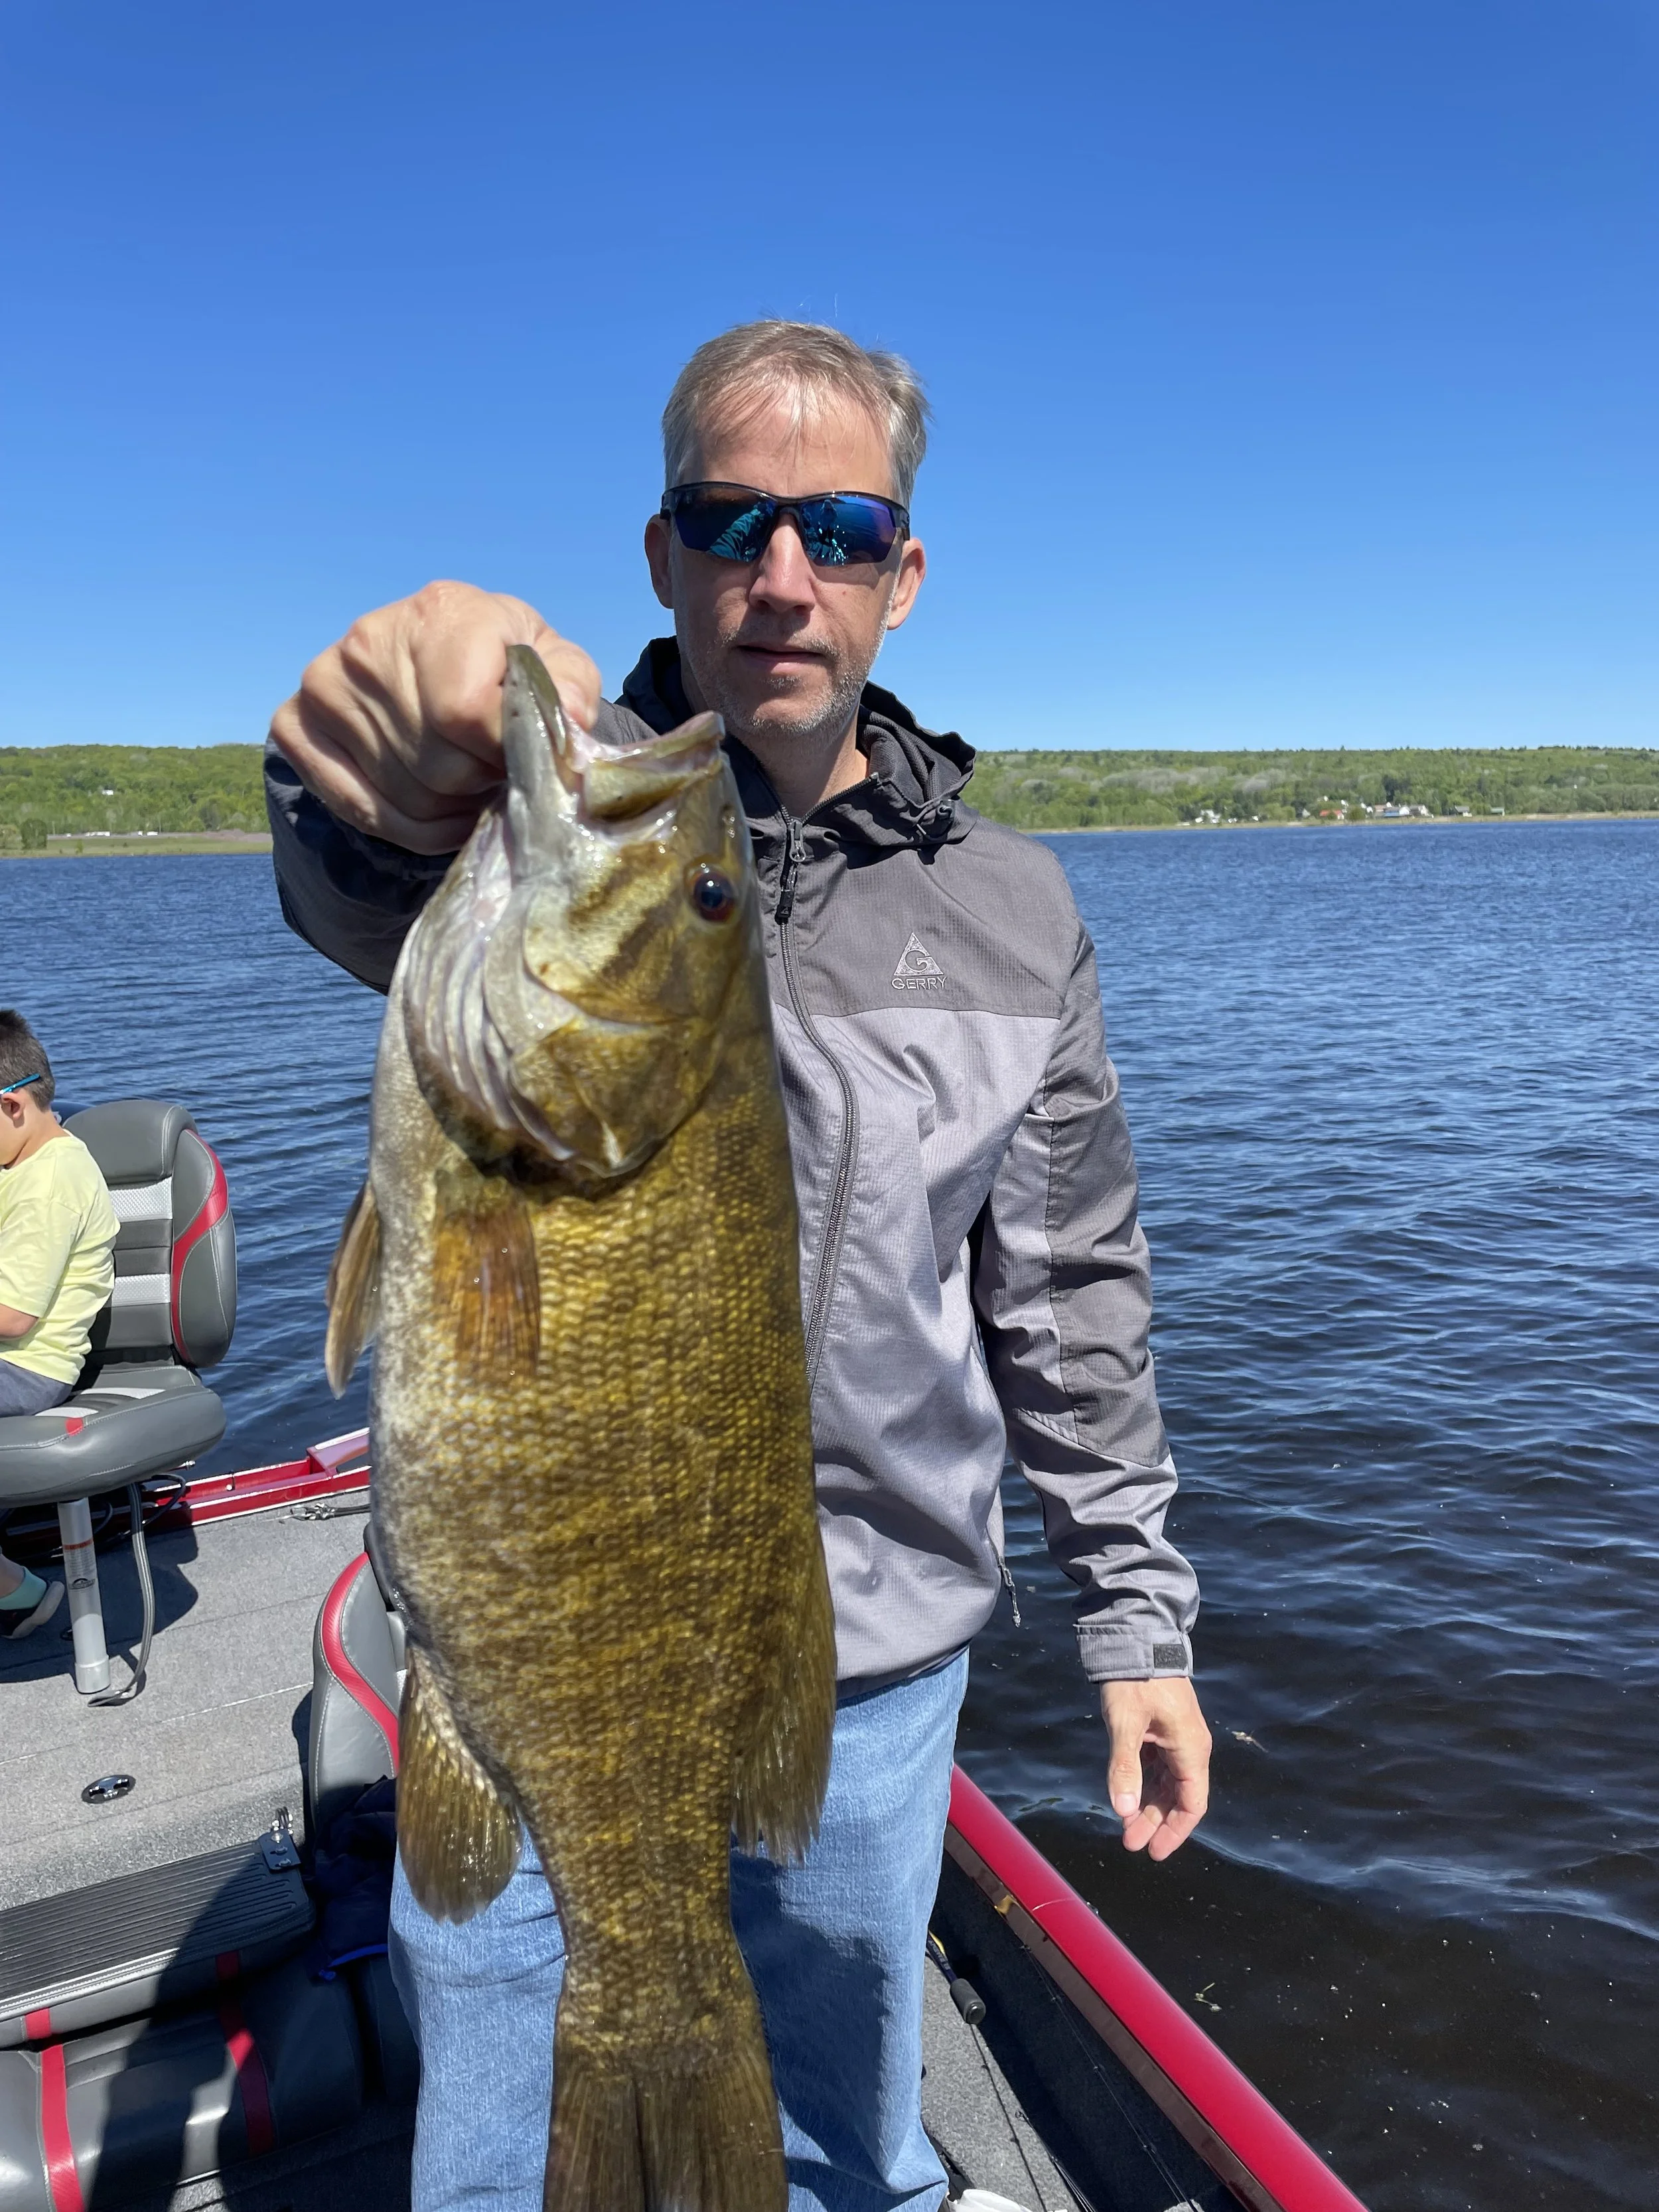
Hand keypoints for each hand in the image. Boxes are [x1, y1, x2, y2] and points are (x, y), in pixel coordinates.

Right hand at [269, 581, 602, 854]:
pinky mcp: (294, 724)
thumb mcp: (554, 666)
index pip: (466, 713)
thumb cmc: (505, 668)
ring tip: (469, 783)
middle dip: (480, 782)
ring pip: (408, 797)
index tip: (517, 751)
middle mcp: (370, 639)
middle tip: (492, 768)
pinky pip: (364, 812)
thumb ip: (569, 689)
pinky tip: (436, 807)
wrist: (437, 664)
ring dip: (453, 809)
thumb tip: (566, 721)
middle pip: (440, 765)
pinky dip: (412, 829)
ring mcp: (325, 682)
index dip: (503, 752)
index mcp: (441, 611)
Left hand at [1101, 1676, 1211, 1859]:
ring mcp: (1177, 1738)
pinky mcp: (1163, 1730)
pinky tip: (1128, 1796)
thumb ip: (1125, 1768)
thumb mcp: (1125, 1723)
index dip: (1174, 1831)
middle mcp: (1190, 1747)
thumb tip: (1124, 1812)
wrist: (1137, 1638)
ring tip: (1126, 1826)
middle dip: (1155, 1822)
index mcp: (1190, 1749)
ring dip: (1149, 1805)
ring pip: (1168, 1784)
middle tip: (1130, 1843)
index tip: (1153, 1852)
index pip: (1192, 1804)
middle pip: (1178, 1798)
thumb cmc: (1135, 1680)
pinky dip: (1145, 1784)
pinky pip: (1159, 1767)